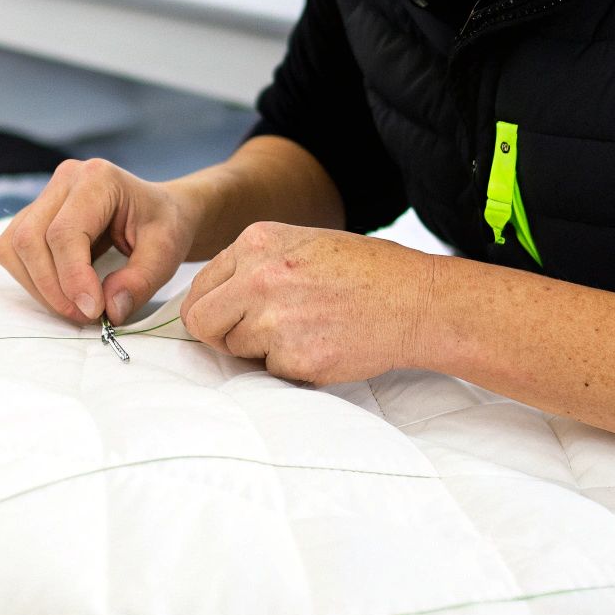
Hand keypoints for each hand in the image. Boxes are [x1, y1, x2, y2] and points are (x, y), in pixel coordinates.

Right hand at [0, 157, 202, 325]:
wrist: (159, 212)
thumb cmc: (164, 225)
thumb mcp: (167, 252)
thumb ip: (141, 281)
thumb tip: (109, 309)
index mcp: (98, 178)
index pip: (65, 232)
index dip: (72, 277)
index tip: (94, 311)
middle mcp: (64, 180)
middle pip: (30, 239)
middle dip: (53, 288)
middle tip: (87, 315)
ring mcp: (44, 196)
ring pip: (14, 247)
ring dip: (39, 288)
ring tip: (75, 307)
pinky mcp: (33, 216)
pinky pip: (13, 252)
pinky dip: (33, 280)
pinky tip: (63, 292)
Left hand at [178, 221, 440, 384]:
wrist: (415, 301)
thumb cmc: (362, 272)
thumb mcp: (301, 243)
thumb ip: (253, 264)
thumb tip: (211, 299)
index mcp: (257, 243)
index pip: (199, 288)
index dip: (212, 309)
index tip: (226, 319)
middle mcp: (259, 278)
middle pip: (203, 322)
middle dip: (222, 334)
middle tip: (254, 336)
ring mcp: (276, 320)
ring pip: (237, 350)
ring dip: (262, 350)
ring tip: (305, 331)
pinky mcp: (296, 358)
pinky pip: (271, 371)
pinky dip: (291, 366)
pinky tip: (323, 344)